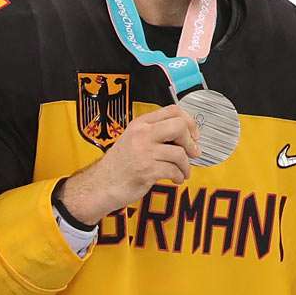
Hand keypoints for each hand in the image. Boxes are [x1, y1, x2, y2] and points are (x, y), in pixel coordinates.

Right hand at [57, 104, 200, 225]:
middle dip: (190, 141)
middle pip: (179, 126)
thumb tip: (187, 136)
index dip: (189, 121)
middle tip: (193, 153)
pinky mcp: (146, 171)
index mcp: (140, 123)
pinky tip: (176, 179)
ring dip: (186, 165)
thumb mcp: (134, 139)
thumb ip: (156, 134)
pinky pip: (173, 171)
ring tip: (183, 172)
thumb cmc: (121, 163)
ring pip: (179, 153)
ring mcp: (144, 152)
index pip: (173, 110)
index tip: (193, 135)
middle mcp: (142, 134)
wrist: (102, 184)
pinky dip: (179, 176)